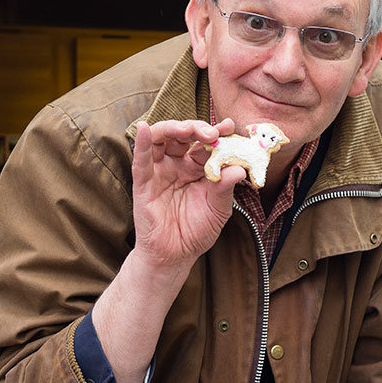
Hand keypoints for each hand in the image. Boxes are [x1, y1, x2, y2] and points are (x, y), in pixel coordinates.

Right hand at [132, 118, 245, 268]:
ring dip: (174, 128)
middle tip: (212, 133)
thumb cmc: (197, 232)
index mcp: (198, 168)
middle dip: (197, 128)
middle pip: (183, 135)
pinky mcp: (143, 182)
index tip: (230, 126)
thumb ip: (226, 188)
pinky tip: (146, 128)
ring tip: (188, 130)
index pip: (206, 143)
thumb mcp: (218, 210)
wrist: (175, 256)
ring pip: (162, 139)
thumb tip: (239, 168)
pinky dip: (143, 142)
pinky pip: (141, 159)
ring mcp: (160, 171)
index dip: (217, 132)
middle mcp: (178, 164)